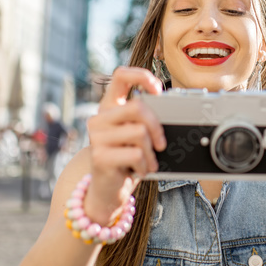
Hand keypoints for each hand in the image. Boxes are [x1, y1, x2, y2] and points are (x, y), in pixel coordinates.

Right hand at [83, 66, 166, 224]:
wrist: (108, 189)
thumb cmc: (126, 159)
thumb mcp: (135, 135)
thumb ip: (144, 120)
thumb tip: (168, 109)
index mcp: (109, 107)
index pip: (121, 76)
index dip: (141, 76)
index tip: (157, 89)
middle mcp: (99, 119)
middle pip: (137, 107)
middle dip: (157, 126)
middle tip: (161, 143)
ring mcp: (96, 137)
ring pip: (140, 132)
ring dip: (151, 151)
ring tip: (149, 161)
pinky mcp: (99, 156)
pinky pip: (135, 154)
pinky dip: (145, 165)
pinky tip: (140, 170)